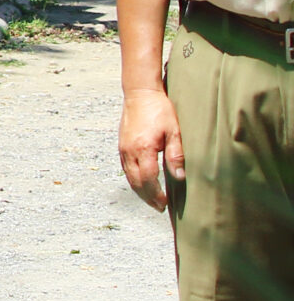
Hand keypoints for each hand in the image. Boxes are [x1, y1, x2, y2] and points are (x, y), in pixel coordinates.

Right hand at [119, 88, 184, 210]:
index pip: (148, 179)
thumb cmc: (160, 110)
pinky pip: (125, 168)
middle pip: (136, 182)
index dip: (156, 194)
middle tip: (159, 207)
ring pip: (128, 176)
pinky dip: (133, 179)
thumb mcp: (174, 131)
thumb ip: (176, 154)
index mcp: (143, 149)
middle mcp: (129, 151)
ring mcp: (123, 148)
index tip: (165, 204)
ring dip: (139, 190)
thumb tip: (179, 176)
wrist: (140, 92)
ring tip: (151, 199)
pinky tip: (142, 182)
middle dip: (147, 197)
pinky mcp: (121, 144)